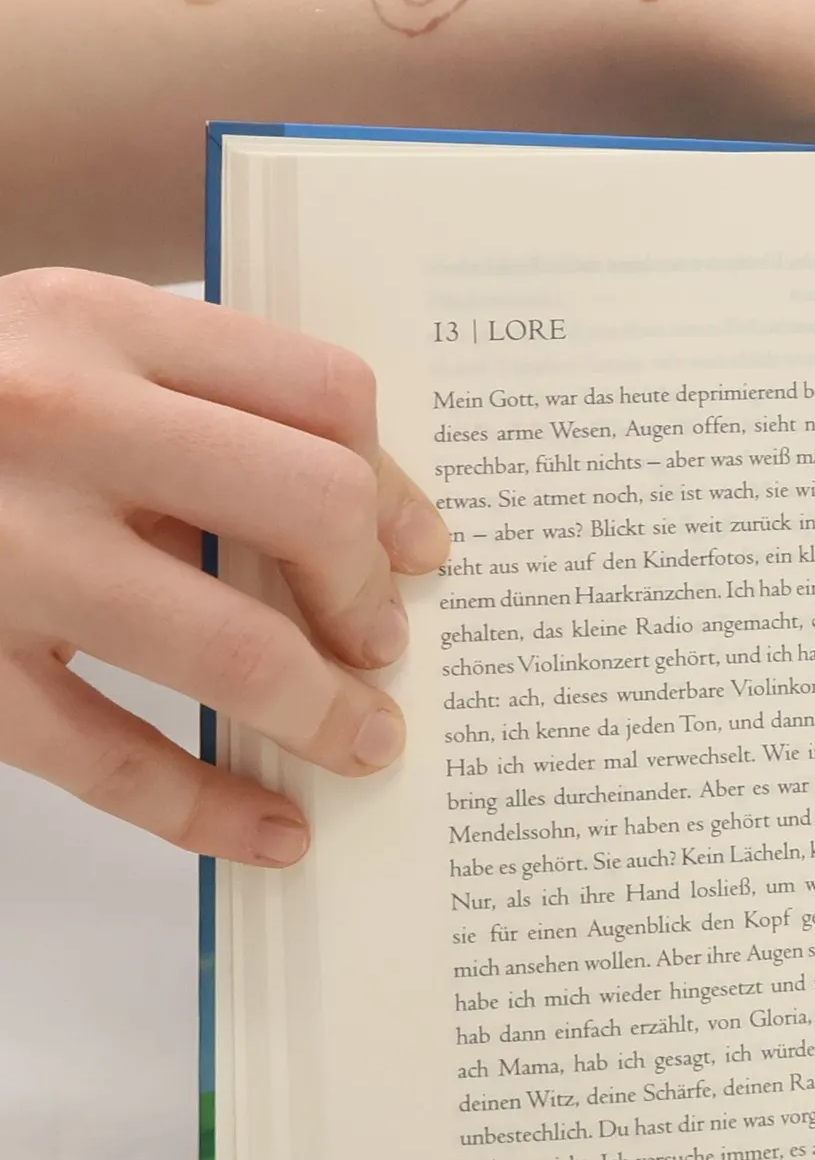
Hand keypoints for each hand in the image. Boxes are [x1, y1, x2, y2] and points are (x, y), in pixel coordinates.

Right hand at [0, 268, 447, 864]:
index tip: (419, 552)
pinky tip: (271, 833)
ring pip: (232, 647)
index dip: (395, 488)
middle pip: (310, 508)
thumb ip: (186, 404)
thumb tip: (369, 515)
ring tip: (363, 741)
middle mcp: (49, 424)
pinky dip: (209, 812)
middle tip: (384, 646)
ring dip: (325, 710)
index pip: (323, 397)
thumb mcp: (51, 351)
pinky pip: (110, 762)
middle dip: (370, 595)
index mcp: (91, 326)